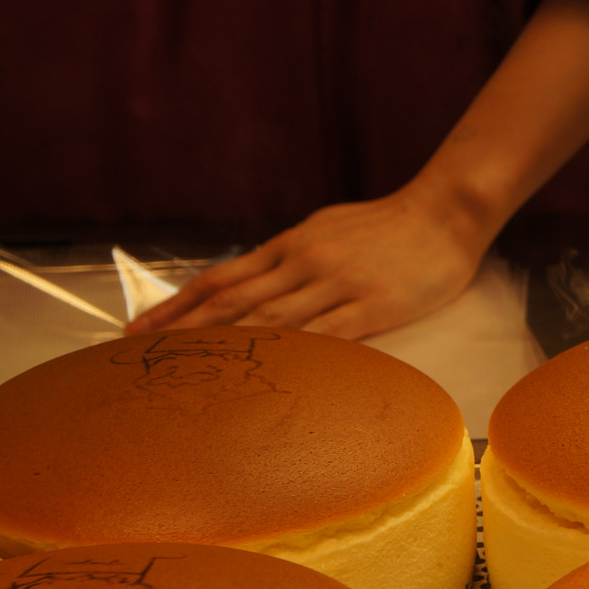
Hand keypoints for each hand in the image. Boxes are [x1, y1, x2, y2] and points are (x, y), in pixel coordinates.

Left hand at [125, 185, 486, 338]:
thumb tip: (263, 276)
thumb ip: (296, 252)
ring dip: (227, 347)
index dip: (180, 304)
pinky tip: (265, 374)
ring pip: (270, 321)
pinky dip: (290, 356)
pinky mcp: (372, 306)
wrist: (445, 214)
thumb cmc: (392, 223)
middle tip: (143, 355)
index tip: (144, 326)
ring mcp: (338, 285)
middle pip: (234, 302)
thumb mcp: (331, 227)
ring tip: (190, 371)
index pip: (224, 278)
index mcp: (293, 243)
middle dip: (186, 330)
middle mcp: (305, 262)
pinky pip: (324, 336)